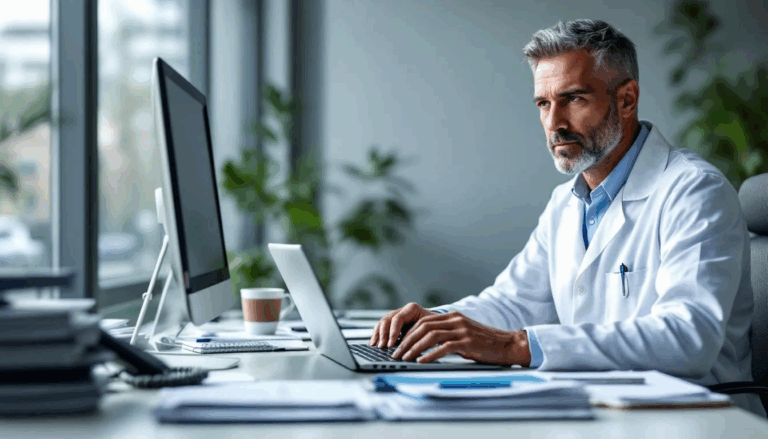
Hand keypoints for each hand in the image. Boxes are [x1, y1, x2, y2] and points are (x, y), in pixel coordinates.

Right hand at [369, 303, 435, 348]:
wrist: (437, 324)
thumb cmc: (436, 327)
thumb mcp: (432, 329)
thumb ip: (421, 335)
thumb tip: (409, 347)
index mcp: (412, 309)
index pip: (398, 318)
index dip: (393, 332)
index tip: (391, 344)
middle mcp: (402, 310)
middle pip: (388, 319)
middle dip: (383, 334)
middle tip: (382, 346)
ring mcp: (397, 315)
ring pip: (383, 322)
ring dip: (378, 335)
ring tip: (375, 346)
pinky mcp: (394, 323)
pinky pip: (382, 327)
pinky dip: (377, 335)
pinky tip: (373, 343)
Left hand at [391, 311, 531, 365]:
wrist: (507, 345)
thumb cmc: (484, 343)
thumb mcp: (463, 334)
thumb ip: (447, 334)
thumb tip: (425, 344)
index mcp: (453, 317)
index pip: (424, 321)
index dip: (408, 333)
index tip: (398, 344)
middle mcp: (455, 320)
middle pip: (423, 327)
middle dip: (407, 341)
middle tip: (396, 353)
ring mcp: (462, 330)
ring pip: (430, 336)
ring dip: (414, 348)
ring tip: (405, 358)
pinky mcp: (467, 342)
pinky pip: (443, 347)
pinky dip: (430, 354)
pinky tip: (421, 361)